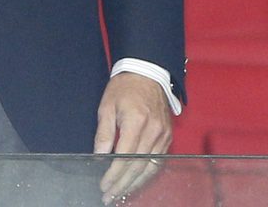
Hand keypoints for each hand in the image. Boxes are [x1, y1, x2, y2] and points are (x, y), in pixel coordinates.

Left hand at [95, 73, 171, 202]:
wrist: (147, 73)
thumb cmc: (124, 88)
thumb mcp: (107, 106)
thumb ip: (104, 133)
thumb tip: (100, 157)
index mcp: (137, 122)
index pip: (125, 157)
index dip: (114, 175)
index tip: (104, 186)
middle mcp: (153, 131)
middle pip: (138, 167)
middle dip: (122, 185)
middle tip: (109, 196)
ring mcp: (163, 135)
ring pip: (150, 168)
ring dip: (134, 184)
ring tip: (121, 194)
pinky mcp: (168, 137)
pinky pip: (158, 161)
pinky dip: (146, 174)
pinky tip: (136, 181)